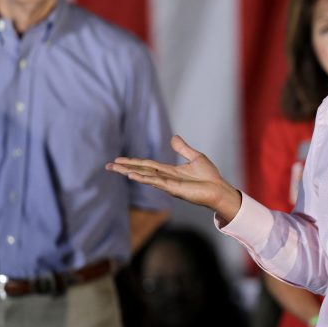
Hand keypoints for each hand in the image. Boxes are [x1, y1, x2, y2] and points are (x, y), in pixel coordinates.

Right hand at [106, 135, 241, 222]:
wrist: (219, 189)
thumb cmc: (209, 177)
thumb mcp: (195, 157)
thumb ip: (183, 149)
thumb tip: (173, 137)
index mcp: (169, 171)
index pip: (147, 165)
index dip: (133, 162)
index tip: (117, 160)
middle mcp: (165, 178)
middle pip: (141, 170)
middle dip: (125, 168)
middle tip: (108, 166)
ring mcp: (168, 184)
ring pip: (145, 176)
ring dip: (130, 172)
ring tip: (115, 168)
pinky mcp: (173, 188)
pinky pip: (155, 181)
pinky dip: (143, 178)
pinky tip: (132, 175)